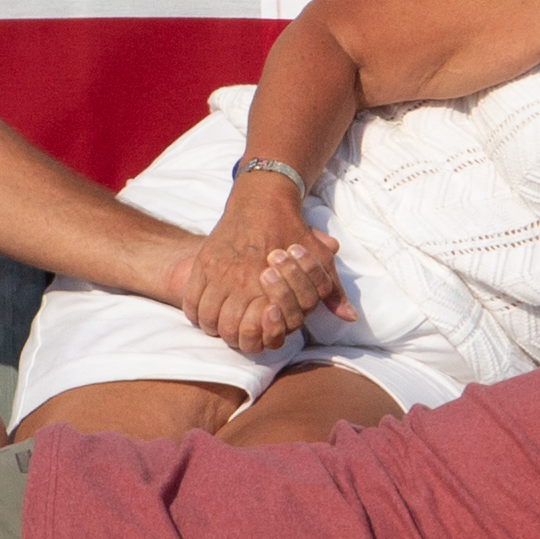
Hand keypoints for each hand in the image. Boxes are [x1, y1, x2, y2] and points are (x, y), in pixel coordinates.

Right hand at [180, 189, 349, 353]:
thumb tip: (348, 317)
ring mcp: (218, 273)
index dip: (256, 339)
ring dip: (213, 326)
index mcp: (269, 286)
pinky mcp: (204, 262)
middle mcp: (241, 282)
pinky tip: (207, 311)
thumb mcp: (319, 259)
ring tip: (222, 323)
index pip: (254, 333)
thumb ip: (331, 291)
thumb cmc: (293, 232)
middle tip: (239, 330)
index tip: (260, 328)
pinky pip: (191, 300)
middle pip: (228, 331)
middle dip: (233, 336)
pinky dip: (195, 312)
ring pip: (207, 318)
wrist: (263, 200)